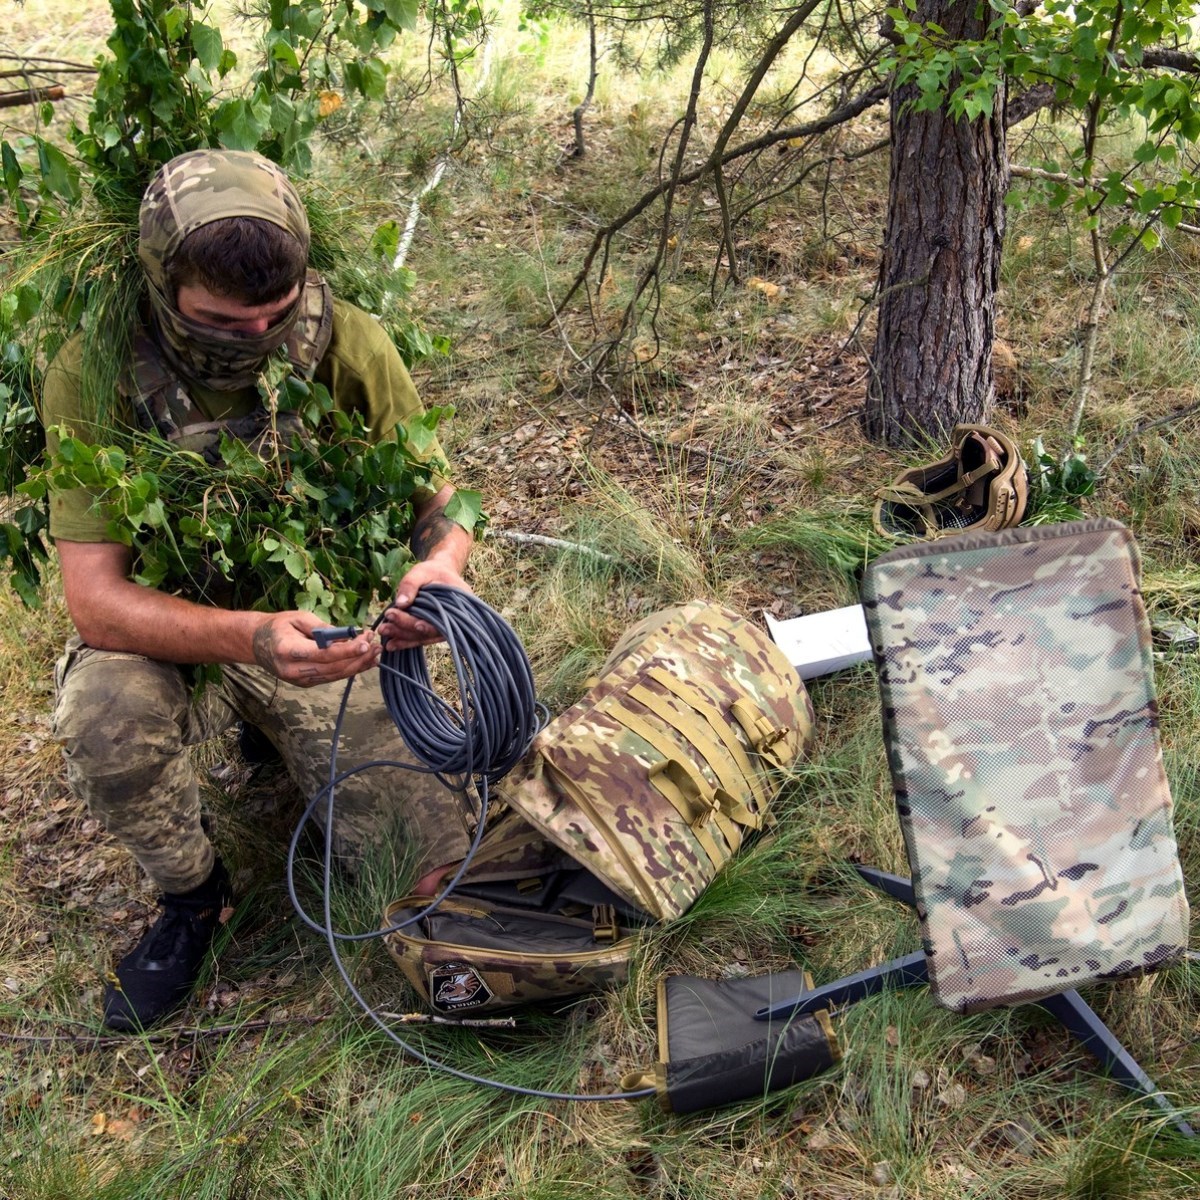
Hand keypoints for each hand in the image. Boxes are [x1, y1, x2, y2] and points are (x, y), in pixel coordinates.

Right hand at [251, 610, 379, 686]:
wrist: (257, 643)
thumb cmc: (278, 626)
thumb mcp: (298, 618)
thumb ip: (322, 628)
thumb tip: (347, 635)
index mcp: (288, 650)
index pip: (323, 654)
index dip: (347, 650)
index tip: (365, 641)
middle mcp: (293, 670)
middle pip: (333, 668)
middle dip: (358, 657)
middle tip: (375, 643)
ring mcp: (299, 680)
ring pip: (335, 675)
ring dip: (358, 665)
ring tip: (376, 652)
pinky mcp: (305, 683)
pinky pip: (331, 677)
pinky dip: (349, 669)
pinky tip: (364, 660)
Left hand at [377, 557, 472, 651]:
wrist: (437, 574)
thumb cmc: (432, 571)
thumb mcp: (421, 571)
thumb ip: (411, 584)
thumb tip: (400, 603)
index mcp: (458, 607)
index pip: (443, 622)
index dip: (429, 626)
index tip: (415, 624)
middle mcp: (453, 622)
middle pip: (430, 632)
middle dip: (406, 630)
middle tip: (385, 626)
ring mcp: (441, 628)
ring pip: (422, 637)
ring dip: (402, 637)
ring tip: (383, 632)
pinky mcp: (430, 631)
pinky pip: (418, 638)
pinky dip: (404, 641)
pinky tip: (390, 645)